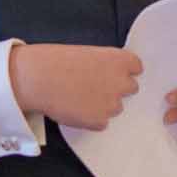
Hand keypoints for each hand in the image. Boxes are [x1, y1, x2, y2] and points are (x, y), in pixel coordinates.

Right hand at [10, 43, 142, 130]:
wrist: (39, 79)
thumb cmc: (57, 62)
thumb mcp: (87, 53)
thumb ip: (104, 64)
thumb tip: (108, 75)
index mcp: (119, 60)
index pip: (137, 67)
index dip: (124, 71)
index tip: (114, 73)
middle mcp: (121, 82)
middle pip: (131, 88)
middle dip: (117, 89)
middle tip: (97, 87)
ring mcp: (112, 104)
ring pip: (116, 107)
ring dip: (103, 105)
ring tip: (80, 98)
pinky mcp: (100, 121)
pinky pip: (101, 122)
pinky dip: (91, 119)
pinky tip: (76, 109)